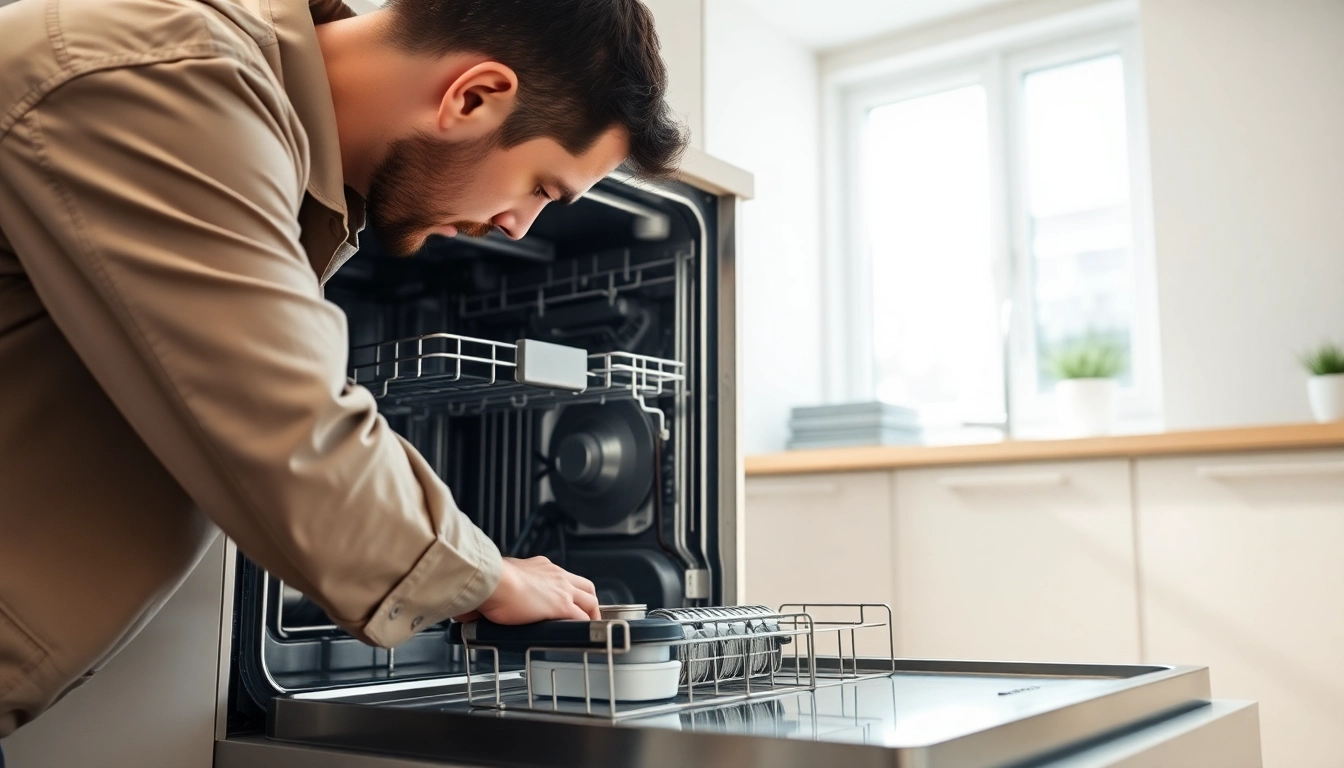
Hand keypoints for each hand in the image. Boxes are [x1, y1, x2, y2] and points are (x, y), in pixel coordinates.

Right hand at [453, 556, 599, 623]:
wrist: (491, 581)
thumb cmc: (487, 582)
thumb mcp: (494, 585)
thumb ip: (491, 596)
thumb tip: (471, 613)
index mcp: (541, 566)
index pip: (563, 576)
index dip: (570, 588)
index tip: (568, 598)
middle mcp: (555, 574)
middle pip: (585, 586)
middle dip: (590, 601)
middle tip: (588, 614)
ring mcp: (561, 590)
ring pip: (590, 601)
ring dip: (593, 614)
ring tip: (590, 628)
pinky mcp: (562, 606)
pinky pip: (583, 618)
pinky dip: (586, 627)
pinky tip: (585, 636)